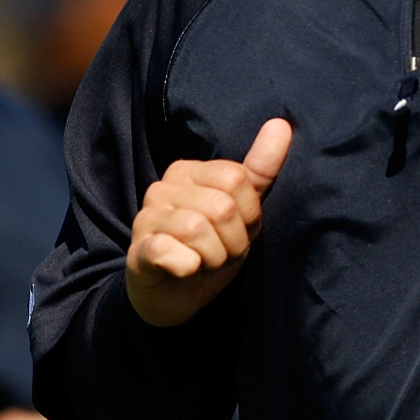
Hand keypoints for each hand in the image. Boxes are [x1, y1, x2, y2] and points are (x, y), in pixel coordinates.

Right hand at [126, 119, 291, 326]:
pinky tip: (186, 270)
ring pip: (199, 231)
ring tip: (205, 262)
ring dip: (214, 258)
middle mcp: (162, 187)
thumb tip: (281, 123)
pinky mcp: (138, 251)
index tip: (238, 230)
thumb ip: (259, 169)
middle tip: (221, 252)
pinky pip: (175, 254)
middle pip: (222, 207)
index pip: (238, 178)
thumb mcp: (242, 211)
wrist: (175, 296)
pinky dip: (191, 268)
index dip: (249, 214)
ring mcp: (146, 218)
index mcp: (188, 171)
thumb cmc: (211, 247)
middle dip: (233, 241)